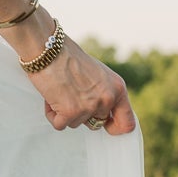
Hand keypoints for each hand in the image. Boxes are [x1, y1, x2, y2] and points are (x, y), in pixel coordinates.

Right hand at [1, 10, 135, 134]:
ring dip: (64, 112)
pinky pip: (59, 125)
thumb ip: (103, 93)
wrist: (50, 49)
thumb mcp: (98, 74)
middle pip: (95, 123)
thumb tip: (101, 113)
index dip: (115, 127)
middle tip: (71, 96)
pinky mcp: (70, 112)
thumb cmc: (69, 57)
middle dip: (81, 113)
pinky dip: (52, 114)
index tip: (106, 126)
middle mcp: (107, 99)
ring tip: (59, 91)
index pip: (127, 123)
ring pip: (75, 124)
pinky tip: (50, 97)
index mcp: (117, 89)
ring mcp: (89, 107)